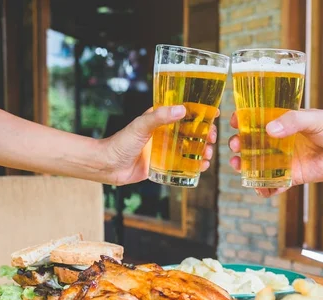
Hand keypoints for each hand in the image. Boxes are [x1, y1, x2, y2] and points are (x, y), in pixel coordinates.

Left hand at [102, 105, 217, 184]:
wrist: (108, 166)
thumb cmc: (121, 142)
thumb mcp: (141, 126)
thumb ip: (160, 116)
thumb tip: (182, 110)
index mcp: (161, 119)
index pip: (185, 112)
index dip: (201, 113)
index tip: (214, 114)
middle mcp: (166, 133)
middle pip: (192, 131)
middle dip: (206, 134)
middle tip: (212, 138)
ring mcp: (166, 149)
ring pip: (191, 148)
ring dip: (203, 150)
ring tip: (207, 154)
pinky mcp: (164, 164)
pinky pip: (184, 164)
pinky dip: (195, 165)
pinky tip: (201, 167)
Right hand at [228, 109, 322, 195]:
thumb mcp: (315, 119)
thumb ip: (292, 122)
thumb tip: (269, 129)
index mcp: (284, 122)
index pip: (257, 120)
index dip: (242, 121)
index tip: (233, 122)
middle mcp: (282, 140)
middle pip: (253, 144)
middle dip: (240, 146)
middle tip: (235, 148)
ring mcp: (287, 159)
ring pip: (260, 165)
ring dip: (247, 168)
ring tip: (239, 168)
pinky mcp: (296, 176)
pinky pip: (276, 183)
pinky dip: (266, 188)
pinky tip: (260, 189)